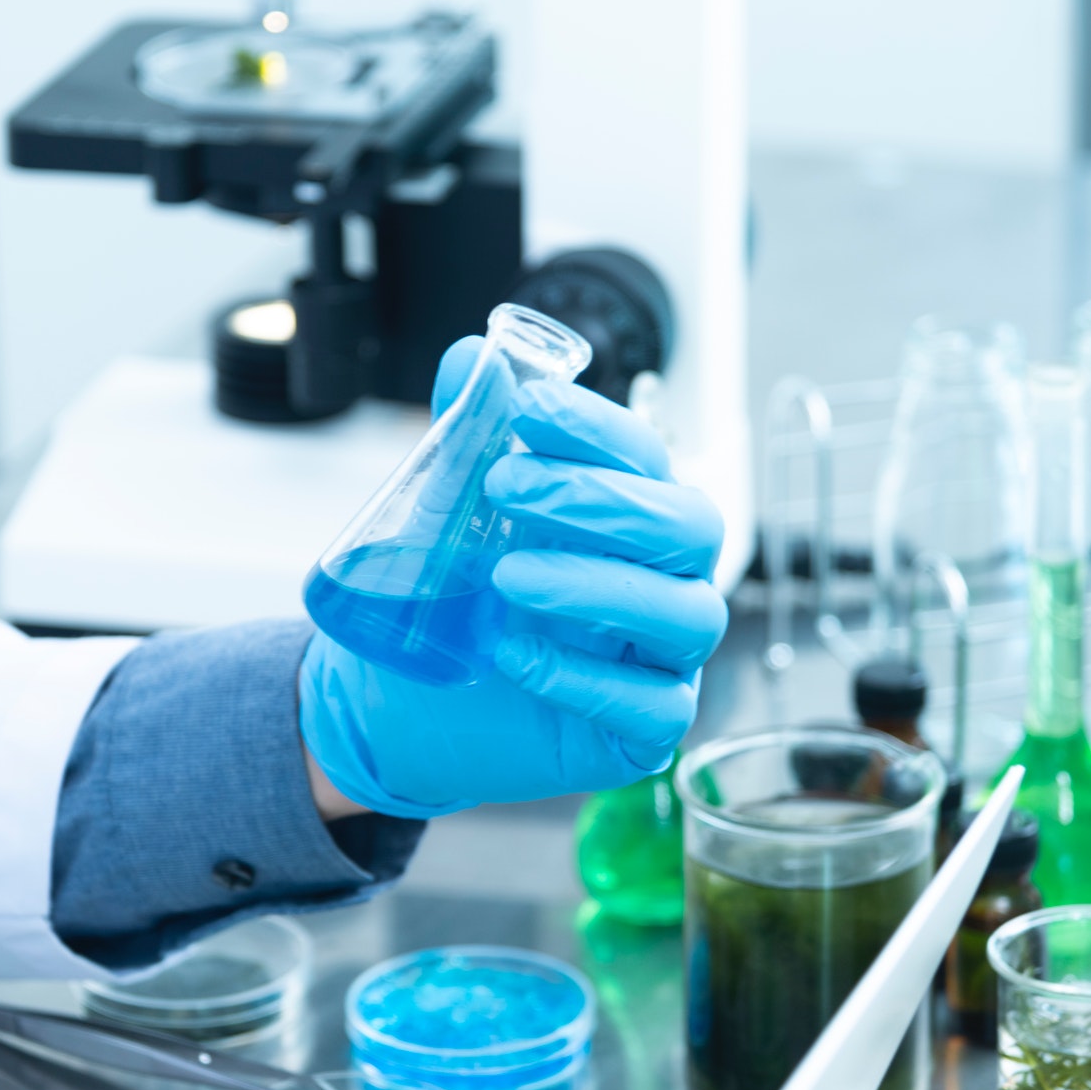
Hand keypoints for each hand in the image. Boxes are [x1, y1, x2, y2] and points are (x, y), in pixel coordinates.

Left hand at [298, 337, 728, 819]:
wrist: (400, 705)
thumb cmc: (452, 600)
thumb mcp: (445, 514)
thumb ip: (464, 436)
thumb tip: (471, 357)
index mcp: (630, 516)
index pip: (646, 456)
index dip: (595, 427)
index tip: (526, 407)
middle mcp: (664, 580)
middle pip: (690, 526)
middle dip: (599, 498)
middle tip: (503, 488)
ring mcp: (663, 659)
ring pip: (686, 614)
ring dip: (596, 585)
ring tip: (505, 577)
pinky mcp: (643, 733)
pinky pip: (653, 706)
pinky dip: (585, 677)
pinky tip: (513, 655)